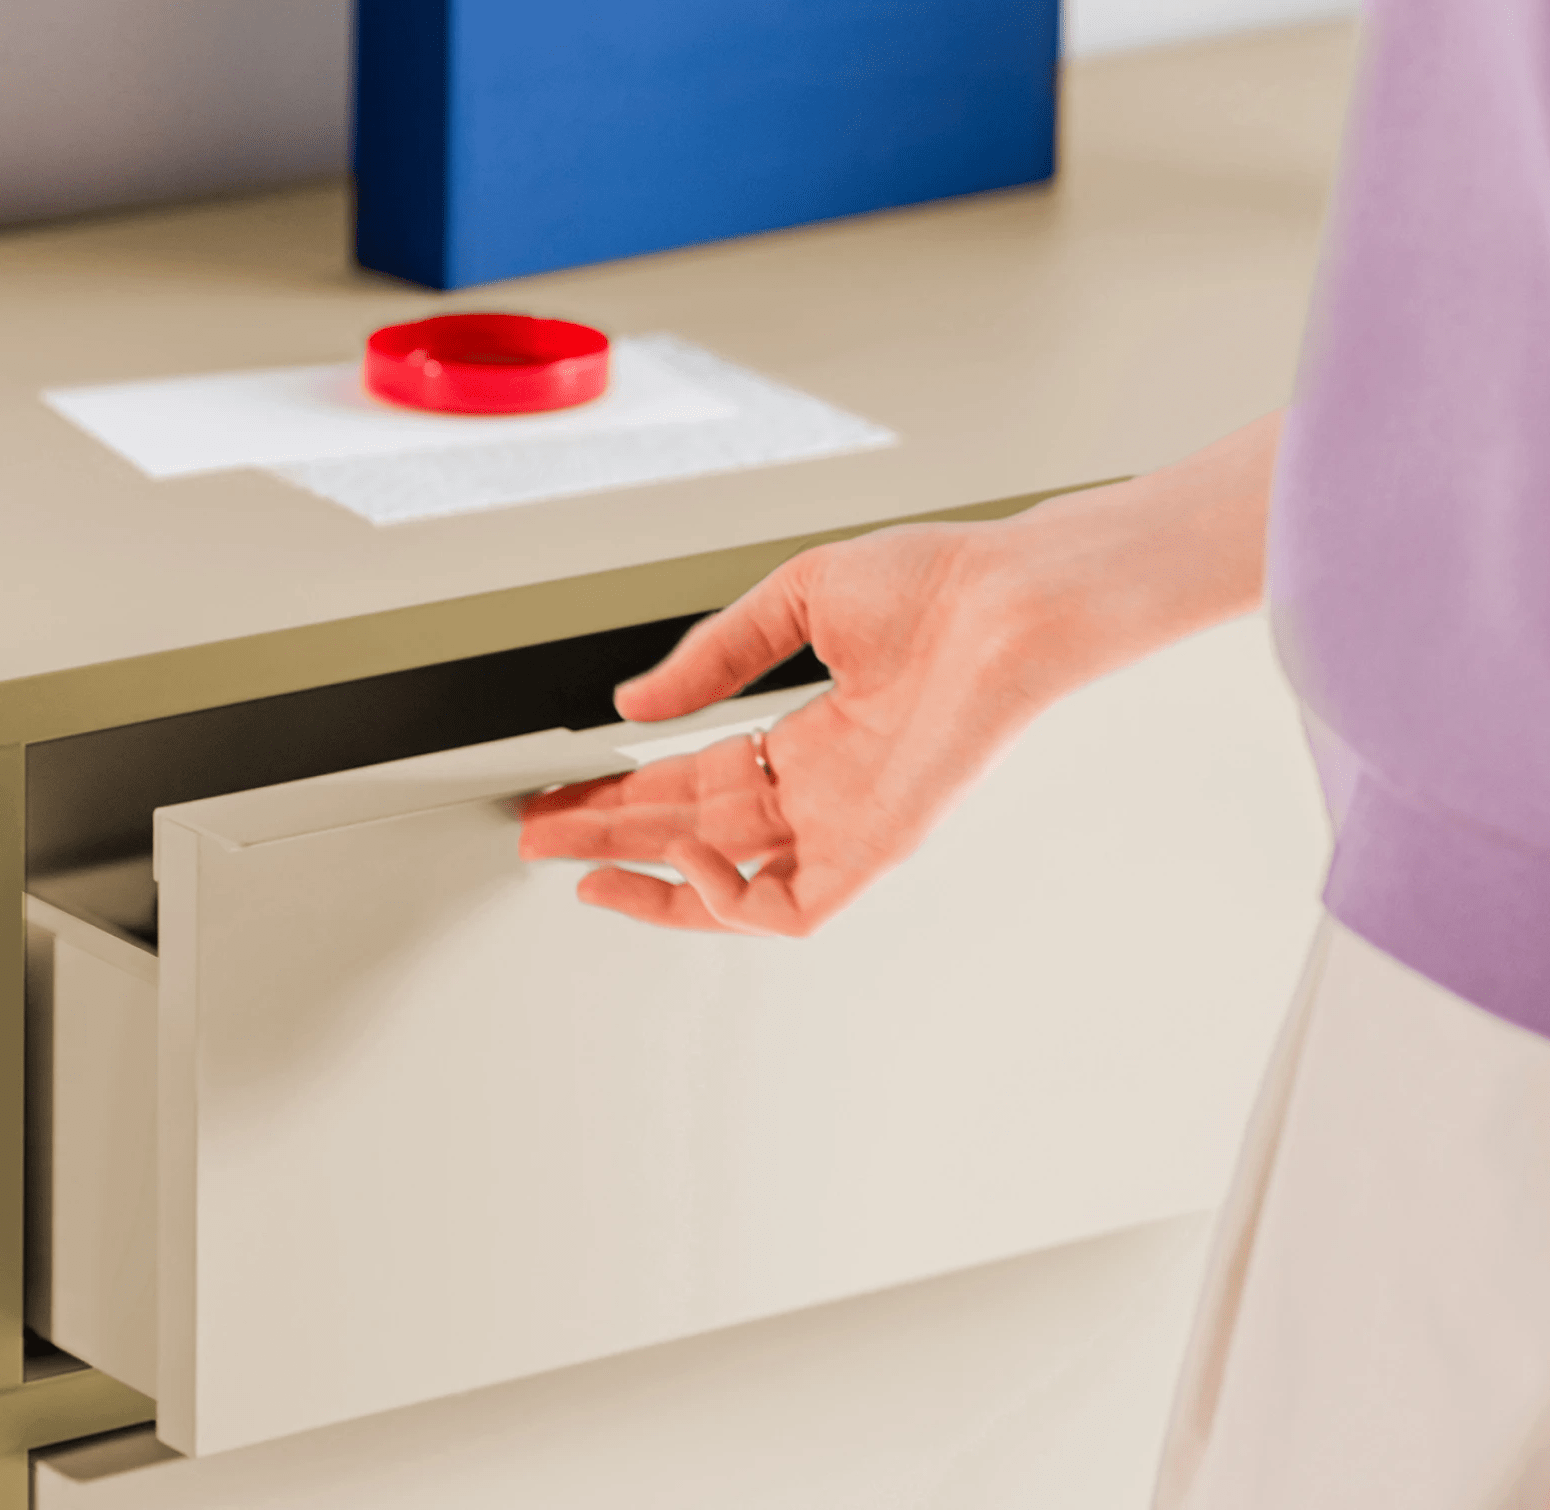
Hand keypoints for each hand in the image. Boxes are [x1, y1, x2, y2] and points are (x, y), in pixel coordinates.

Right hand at [518, 411, 1281, 933]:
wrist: (1009, 596)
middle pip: (697, 834)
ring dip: (652, 882)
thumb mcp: (794, 604)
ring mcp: (851, 824)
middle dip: (613, 838)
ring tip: (582, 871)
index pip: (697, 784)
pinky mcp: (879, 847)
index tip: (561, 796)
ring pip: (733, 883)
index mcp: (812, 737)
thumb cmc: (938, 585)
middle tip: (541, 841)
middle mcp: (827, 790)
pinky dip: (730, 900)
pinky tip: (683, 863)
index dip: (624, 793)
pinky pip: (792, 908)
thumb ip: (713, 661)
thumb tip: (635, 707)